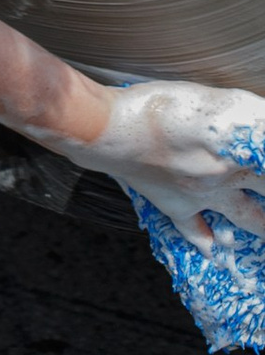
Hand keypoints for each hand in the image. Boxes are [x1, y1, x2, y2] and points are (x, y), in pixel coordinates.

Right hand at [63, 80, 264, 247]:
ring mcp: (202, 195)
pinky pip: (196, 230)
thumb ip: (253, 119)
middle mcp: (227, 180)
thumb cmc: (158, 109)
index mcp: (240, 156)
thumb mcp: (219, 101)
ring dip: (264, 228)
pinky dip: (208, 243)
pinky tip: (216, 253)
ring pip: (246, 220)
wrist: (106, 130)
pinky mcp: (174, 202)